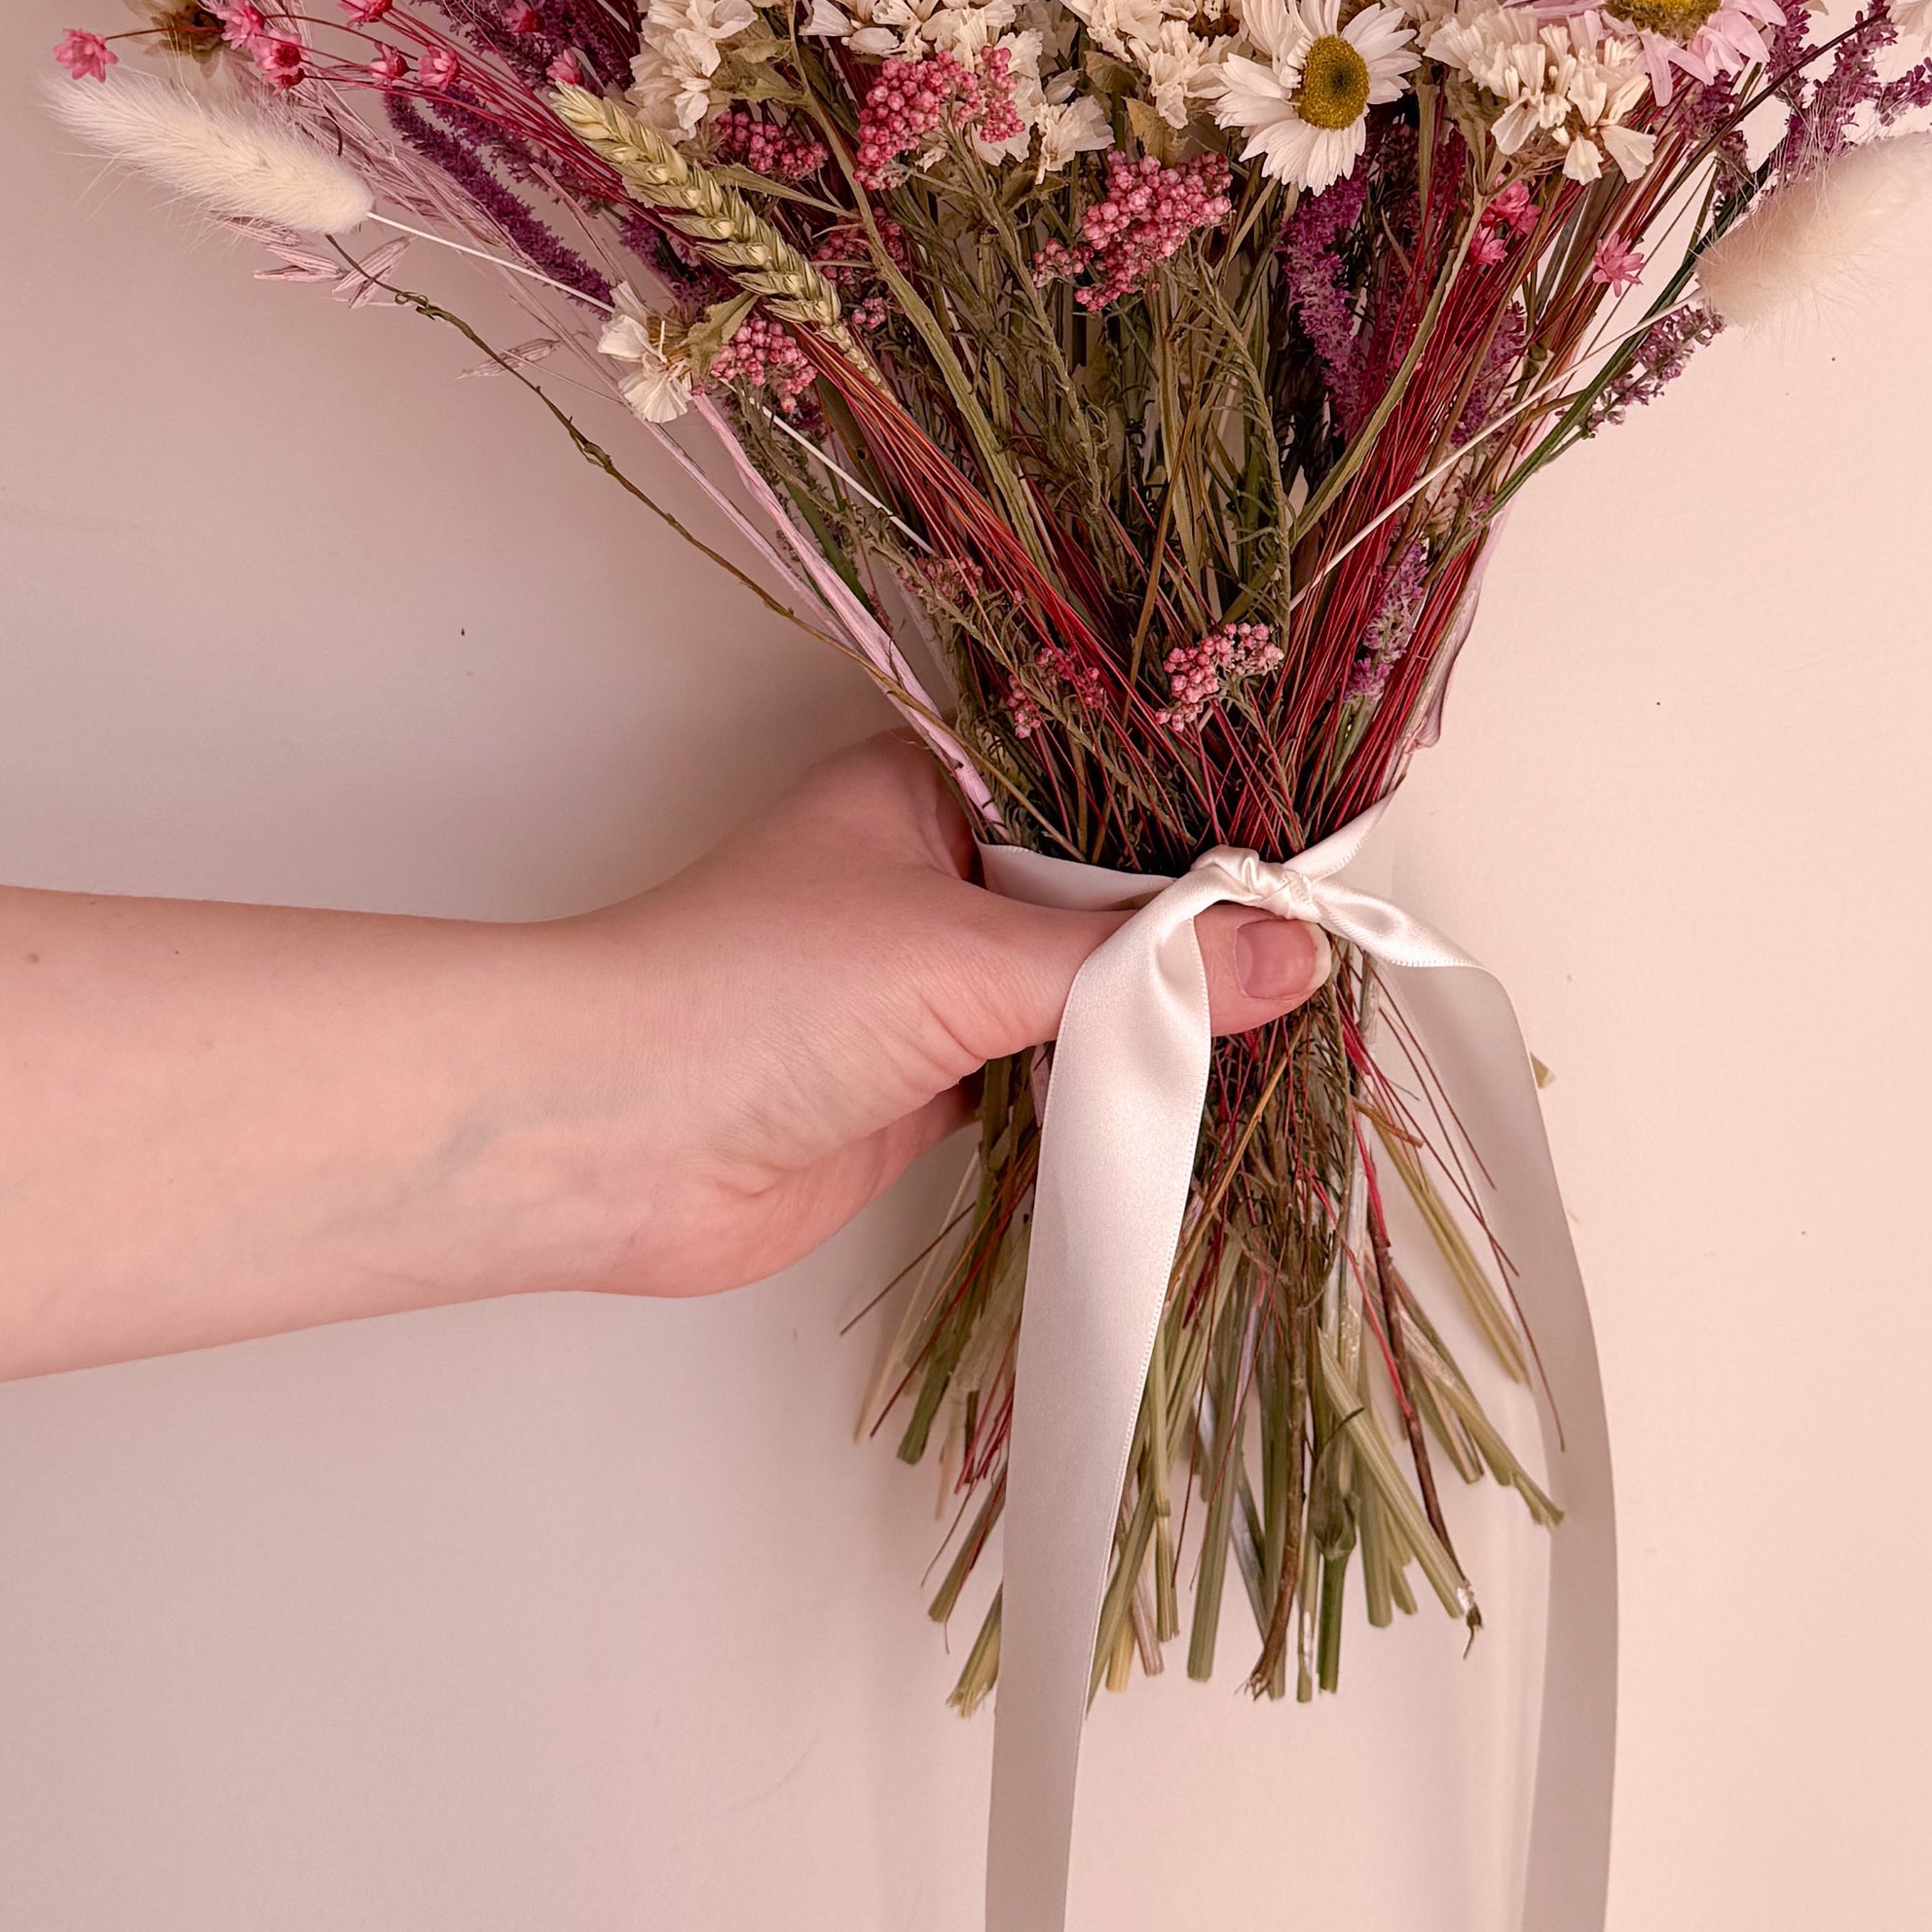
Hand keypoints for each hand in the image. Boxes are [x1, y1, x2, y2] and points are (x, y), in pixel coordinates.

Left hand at [522, 733, 1330, 1297]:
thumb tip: (1290, 952)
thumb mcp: (966, 958)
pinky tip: (1195, 1090)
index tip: (1313, 863)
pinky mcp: (926, 1084)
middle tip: (1323, 952)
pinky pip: (1051, 1072)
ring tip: (1285, 1022)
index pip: (1102, 791)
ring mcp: (928, 984)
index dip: (1203, 830)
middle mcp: (933, 872)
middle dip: (1194, 932)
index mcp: (930, 789)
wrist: (608, 1142)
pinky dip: (1111, 1086)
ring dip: (1154, 1016)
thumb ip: (1135, 965)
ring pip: (1080, 989)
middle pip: (1102, 895)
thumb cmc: (750, 995)